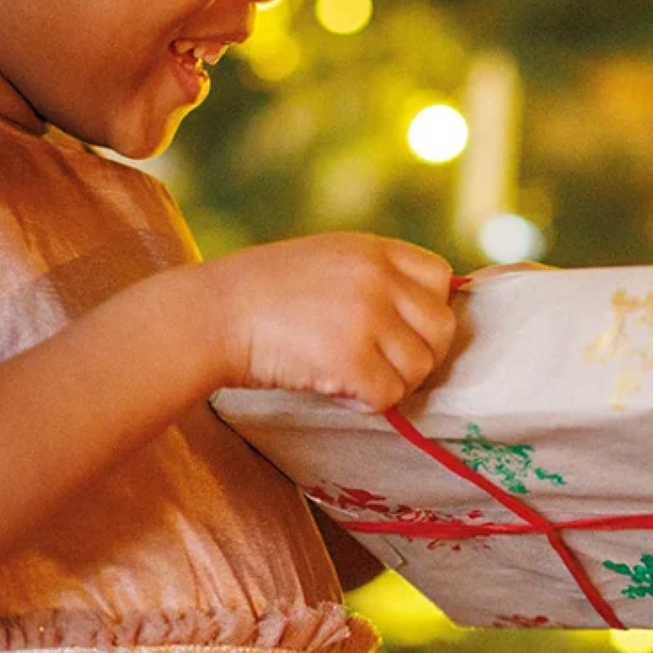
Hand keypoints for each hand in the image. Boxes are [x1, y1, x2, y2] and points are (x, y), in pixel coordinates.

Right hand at [205, 234, 457, 410]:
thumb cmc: (261, 292)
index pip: (441, 278)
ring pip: (419, 368)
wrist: (211, 315)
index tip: (398, 328)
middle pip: (441, 328)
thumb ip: (375, 276)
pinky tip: (336, 390)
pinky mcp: (351, 361)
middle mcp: (380, 279)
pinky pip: (389, 397)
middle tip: (379, 363)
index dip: (426, 309)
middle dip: (417, 353)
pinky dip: (366, 403)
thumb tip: (420, 317)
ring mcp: (368, 318)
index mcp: (375, 250)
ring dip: (391, 381)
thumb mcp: (328, 259)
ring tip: (350, 375)